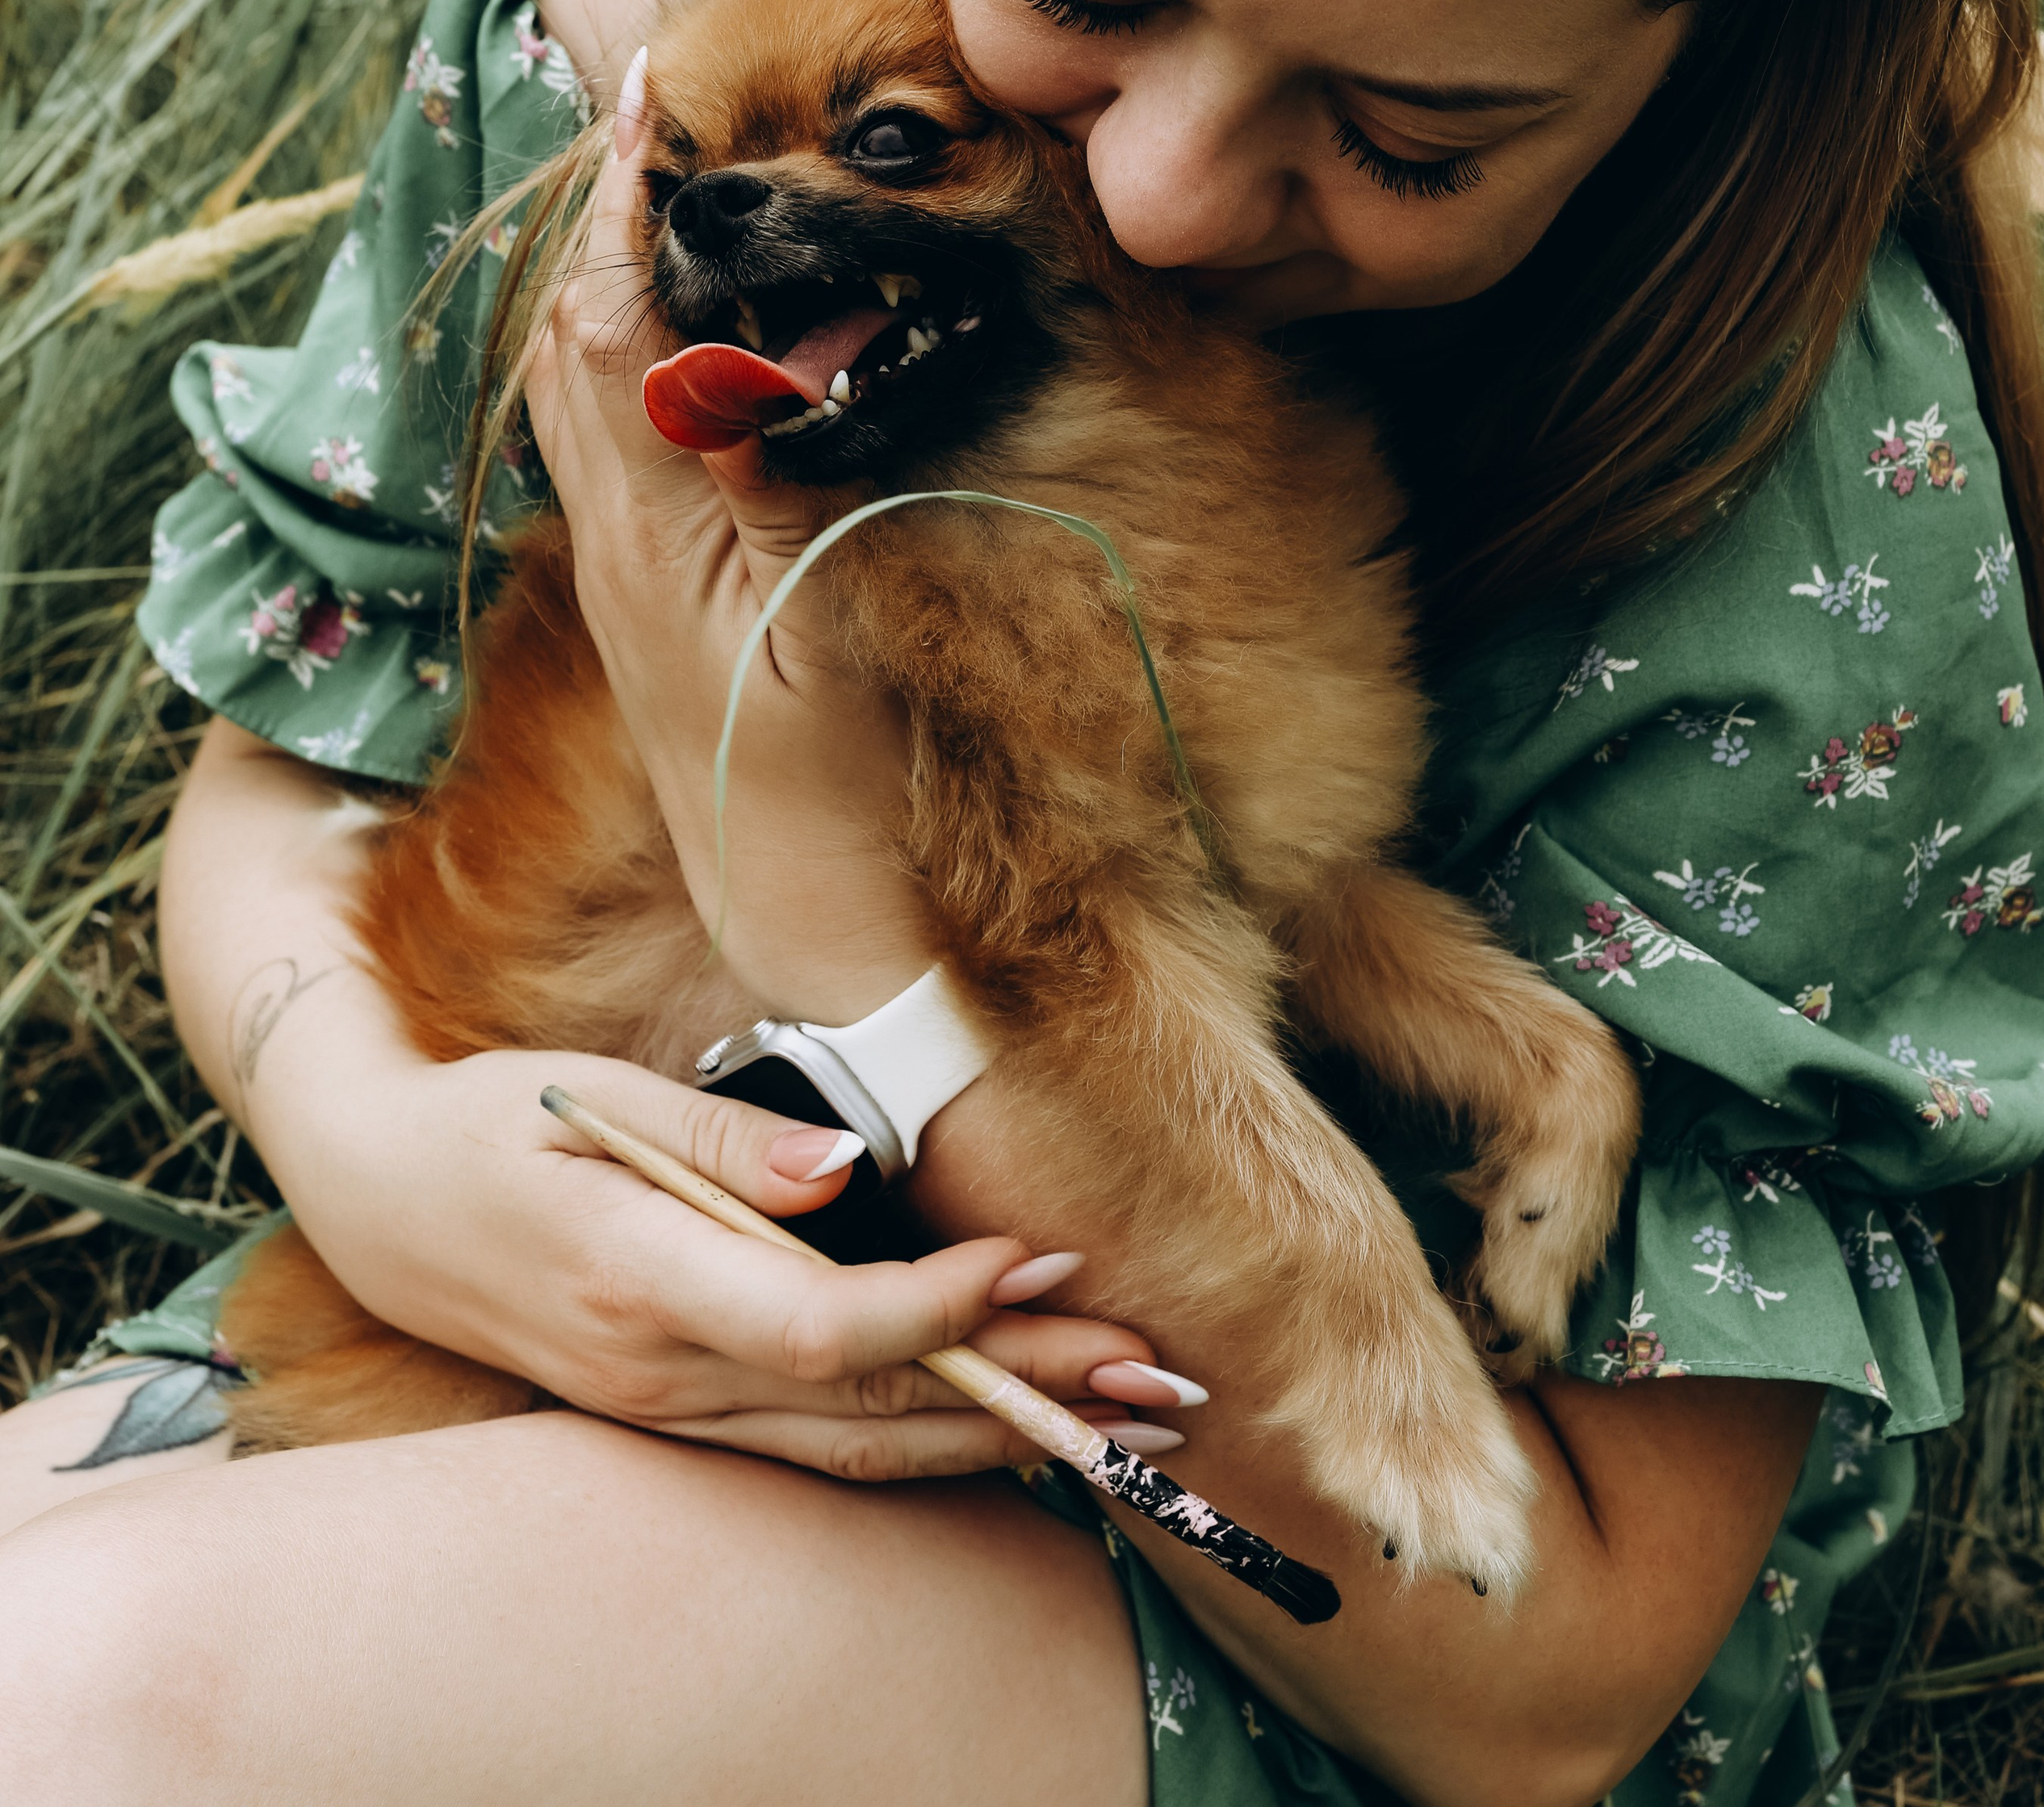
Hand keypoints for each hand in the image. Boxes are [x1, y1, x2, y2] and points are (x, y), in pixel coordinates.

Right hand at [287, 1039, 1186, 1477]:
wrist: (381, 1201)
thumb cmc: (489, 1123)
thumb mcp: (590, 1097)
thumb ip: (724, 1138)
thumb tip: (846, 1168)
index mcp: (638, 1280)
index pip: (818, 1327)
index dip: (939, 1308)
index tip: (1036, 1255)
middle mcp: (663, 1371)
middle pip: (871, 1403)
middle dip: (1024, 1390)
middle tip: (1157, 1372)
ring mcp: (672, 1409)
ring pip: (860, 1448)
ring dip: (1004, 1435)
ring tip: (1129, 1416)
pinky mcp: (684, 1413)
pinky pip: (825, 1449)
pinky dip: (930, 1444)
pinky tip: (1015, 1430)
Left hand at [525, 51, 926, 1019]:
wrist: (817, 934)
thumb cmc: (842, 798)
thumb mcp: (830, 632)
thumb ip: (781, 486)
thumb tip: (748, 358)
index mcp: (655, 533)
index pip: (605, 329)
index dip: (619, 206)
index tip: (647, 97)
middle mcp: (618, 542)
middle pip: (567, 343)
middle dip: (597, 217)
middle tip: (650, 113)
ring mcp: (629, 574)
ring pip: (578, 392)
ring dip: (605, 278)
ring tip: (657, 192)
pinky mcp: (656, 601)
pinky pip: (613, 444)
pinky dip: (631, 357)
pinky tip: (680, 337)